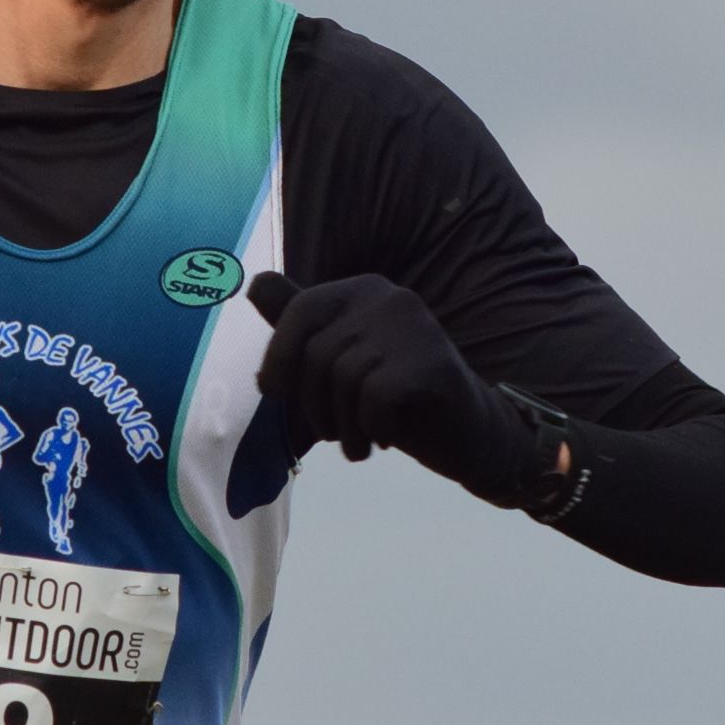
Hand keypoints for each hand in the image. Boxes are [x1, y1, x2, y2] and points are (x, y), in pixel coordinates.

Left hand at [247, 272, 534, 502]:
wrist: (469, 434)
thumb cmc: (397, 399)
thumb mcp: (341, 361)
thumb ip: (302, 327)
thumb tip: (254, 283)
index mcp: (364, 290)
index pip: (300, 311)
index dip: (278, 357)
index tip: (275, 393)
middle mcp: (389, 297)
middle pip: (317, 353)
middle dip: (313, 405)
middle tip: (333, 431)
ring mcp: (414, 327)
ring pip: (343, 379)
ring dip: (342, 425)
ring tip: (358, 441)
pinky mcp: (432, 363)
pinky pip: (373, 397)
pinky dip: (370, 426)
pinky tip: (385, 436)